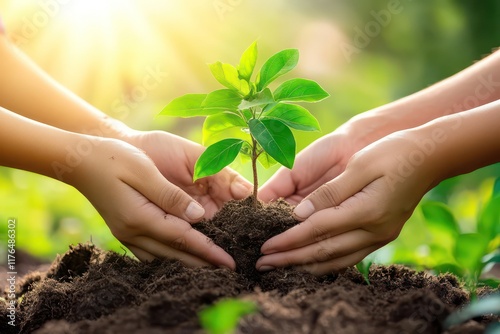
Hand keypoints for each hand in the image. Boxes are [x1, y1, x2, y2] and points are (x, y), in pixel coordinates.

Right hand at [67, 136, 243, 268]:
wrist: (79, 161)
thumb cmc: (113, 158)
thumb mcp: (143, 170)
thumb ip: (170, 195)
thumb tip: (198, 215)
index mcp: (139, 217)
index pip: (183, 238)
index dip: (208, 251)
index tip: (228, 262)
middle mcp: (132, 232)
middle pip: (175, 254)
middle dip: (203, 263)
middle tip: (227, 270)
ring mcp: (125, 235)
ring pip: (163, 257)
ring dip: (188, 263)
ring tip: (210, 266)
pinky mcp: (123, 232)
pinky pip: (150, 254)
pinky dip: (169, 257)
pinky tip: (181, 256)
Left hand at [256, 130, 436, 274]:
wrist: (431, 157)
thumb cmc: (393, 153)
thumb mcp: (360, 165)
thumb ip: (330, 192)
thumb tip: (300, 215)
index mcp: (366, 210)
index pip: (317, 230)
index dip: (289, 240)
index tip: (266, 247)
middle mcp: (374, 230)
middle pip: (324, 251)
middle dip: (291, 259)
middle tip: (264, 265)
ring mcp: (381, 236)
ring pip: (337, 260)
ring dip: (306, 266)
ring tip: (281, 269)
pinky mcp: (383, 235)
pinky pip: (350, 257)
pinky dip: (328, 264)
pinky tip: (312, 265)